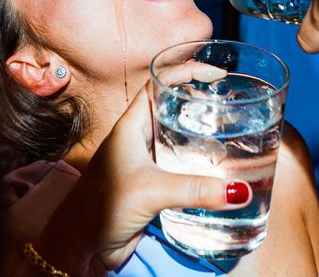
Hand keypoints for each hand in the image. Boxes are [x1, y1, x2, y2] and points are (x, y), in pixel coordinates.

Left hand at [36, 76, 250, 274]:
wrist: (81, 245)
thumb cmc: (100, 208)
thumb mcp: (152, 191)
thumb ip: (196, 189)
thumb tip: (237, 190)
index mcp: (131, 126)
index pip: (159, 85)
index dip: (186, 73)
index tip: (215, 74)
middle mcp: (138, 139)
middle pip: (172, 109)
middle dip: (199, 103)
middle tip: (228, 104)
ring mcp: (145, 162)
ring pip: (177, 137)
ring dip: (200, 133)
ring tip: (230, 131)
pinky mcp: (152, 185)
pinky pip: (180, 165)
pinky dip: (198, 161)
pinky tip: (217, 166)